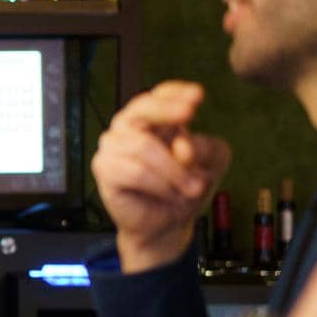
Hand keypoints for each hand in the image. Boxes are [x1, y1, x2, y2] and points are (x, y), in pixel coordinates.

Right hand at [90, 81, 230, 272]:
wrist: (166, 224)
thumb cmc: (184, 188)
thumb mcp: (211, 164)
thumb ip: (206, 149)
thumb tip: (181, 146)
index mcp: (154, 120)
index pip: (159, 95)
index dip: (175, 92)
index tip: (197, 96)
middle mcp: (129, 128)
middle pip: (142, 108)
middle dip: (166, 110)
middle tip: (189, 115)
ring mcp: (113, 147)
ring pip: (144, 147)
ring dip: (174, 170)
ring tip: (193, 189)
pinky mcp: (105, 170)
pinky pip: (135, 172)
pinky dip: (159, 185)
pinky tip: (170, 194)